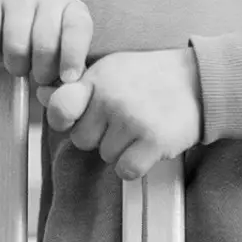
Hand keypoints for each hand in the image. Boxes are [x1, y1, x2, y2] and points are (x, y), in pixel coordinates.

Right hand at [0, 0, 93, 85]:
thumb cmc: (40, 24)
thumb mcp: (62, 38)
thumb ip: (66, 63)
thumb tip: (62, 89)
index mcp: (71, 8)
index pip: (77, 31)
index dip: (73, 57)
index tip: (67, 78)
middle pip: (45, 46)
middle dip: (41, 71)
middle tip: (38, 74)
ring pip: (15, 46)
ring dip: (15, 64)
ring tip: (18, 61)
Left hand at [37, 48, 201, 179]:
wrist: (199, 81)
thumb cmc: (152, 77)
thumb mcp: (111, 70)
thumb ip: (77, 86)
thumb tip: (42, 94)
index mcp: (97, 79)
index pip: (59, 106)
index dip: (62, 118)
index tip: (73, 119)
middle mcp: (110, 99)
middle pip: (81, 140)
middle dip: (99, 136)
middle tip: (123, 121)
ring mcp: (131, 120)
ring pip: (105, 157)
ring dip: (121, 150)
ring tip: (140, 128)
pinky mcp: (152, 141)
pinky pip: (125, 170)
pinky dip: (136, 166)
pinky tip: (147, 147)